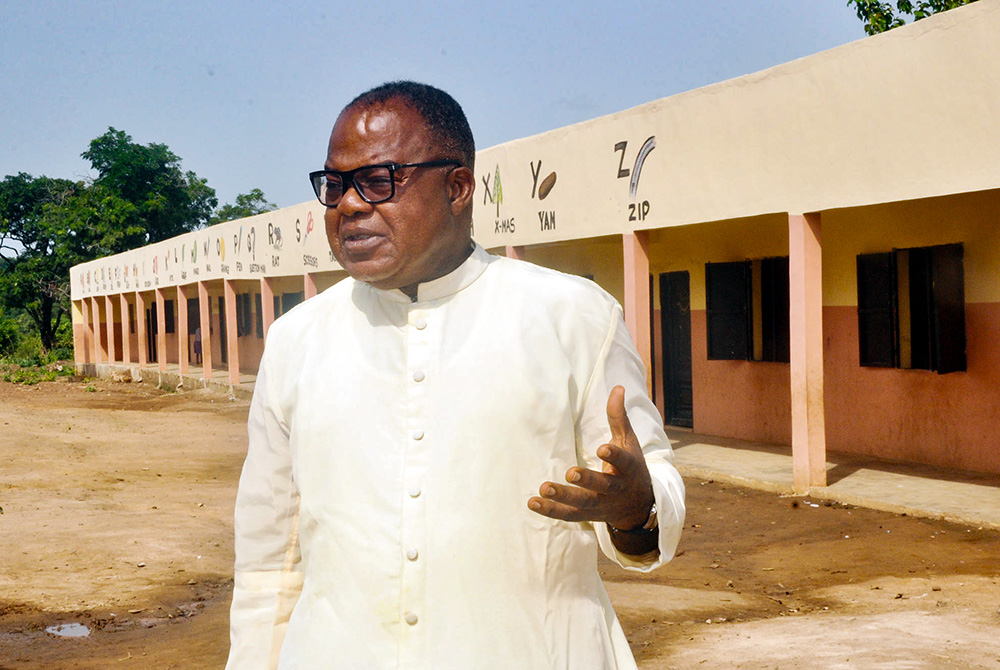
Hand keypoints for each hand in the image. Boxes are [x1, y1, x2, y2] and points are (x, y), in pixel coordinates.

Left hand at [528, 385, 653, 529]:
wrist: (638, 506)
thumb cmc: (630, 467)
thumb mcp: (629, 441)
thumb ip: (619, 417)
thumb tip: (617, 388)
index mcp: (628, 469)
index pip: (623, 462)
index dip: (613, 456)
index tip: (602, 449)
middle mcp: (615, 489)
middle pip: (602, 486)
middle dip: (586, 480)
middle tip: (569, 473)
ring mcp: (601, 504)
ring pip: (582, 503)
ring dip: (563, 497)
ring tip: (543, 488)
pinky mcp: (587, 515)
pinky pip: (568, 515)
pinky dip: (551, 511)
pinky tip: (533, 502)